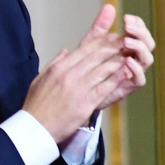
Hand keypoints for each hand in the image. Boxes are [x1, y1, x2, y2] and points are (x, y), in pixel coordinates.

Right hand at [23, 5, 129, 144]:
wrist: (34, 128)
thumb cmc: (37, 105)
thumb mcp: (40, 79)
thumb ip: (55, 63)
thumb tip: (66, 51)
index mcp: (59, 68)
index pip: (84, 50)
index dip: (101, 42)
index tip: (112, 36)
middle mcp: (69, 75)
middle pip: (96, 57)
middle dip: (113, 47)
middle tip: (126, 41)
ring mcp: (78, 89)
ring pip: (102, 70)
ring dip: (118, 61)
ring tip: (130, 54)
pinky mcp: (85, 103)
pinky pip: (104, 88)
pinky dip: (116, 79)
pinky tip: (127, 73)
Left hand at [94, 11, 155, 110]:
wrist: (78, 90)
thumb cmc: (86, 66)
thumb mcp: (91, 43)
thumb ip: (101, 27)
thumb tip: (109, 6)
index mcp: (128, 47)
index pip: (141, 32)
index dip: (138, 24)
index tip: (126, 18)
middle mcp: (134, 58)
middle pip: (148, 44)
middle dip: (140, 33)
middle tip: (128, 27)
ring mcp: (133, 73)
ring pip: (148, 59)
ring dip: (139, 48)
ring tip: (127, 41)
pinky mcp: (128, 86)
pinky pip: (140, 79)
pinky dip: (136, 69)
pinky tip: (127, 61)